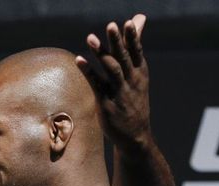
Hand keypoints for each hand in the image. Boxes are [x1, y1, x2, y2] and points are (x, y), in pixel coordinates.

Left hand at [76, 14, 151, 148]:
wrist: (135, 135)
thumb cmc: (133, 100)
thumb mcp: (138, 74)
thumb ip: (133, 45)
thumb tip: (139, 18)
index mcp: (140, 72)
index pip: (137, 51)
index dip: (133, 37)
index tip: (128, 22)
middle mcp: (132, 81)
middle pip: (124, 57)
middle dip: (117, 42)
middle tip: (111, 25)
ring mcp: (120, 92)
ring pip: (111, 69)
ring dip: (101, 53)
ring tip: (90, 38)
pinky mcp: (106, 104)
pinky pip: (96, 85)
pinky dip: (88, 71)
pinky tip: (79, 60)